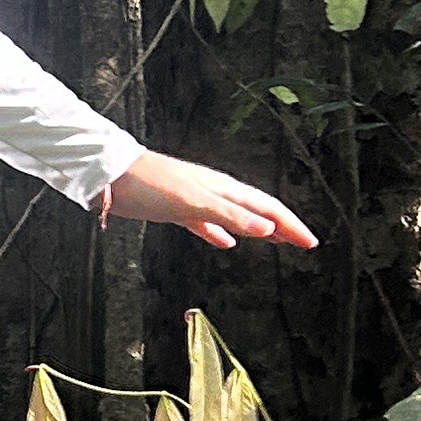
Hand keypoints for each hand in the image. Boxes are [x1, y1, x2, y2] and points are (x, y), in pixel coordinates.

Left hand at [103, 151, 318, 250]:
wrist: (109, 175)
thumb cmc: (147, 183)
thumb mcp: (193, 202)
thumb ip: (229, 215)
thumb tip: (266, 227)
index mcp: (222, 188)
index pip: (267, 208)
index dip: (291, 225)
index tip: (310, 243)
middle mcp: (213, 191)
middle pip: (256, 211)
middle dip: (281, 227)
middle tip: (302, 244)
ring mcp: (195, 199)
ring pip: (236, 217)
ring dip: (257, 230)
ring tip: (274, 242)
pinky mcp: (176, 208)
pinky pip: (208, 223)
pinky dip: (221, 234)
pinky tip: (225, 243)